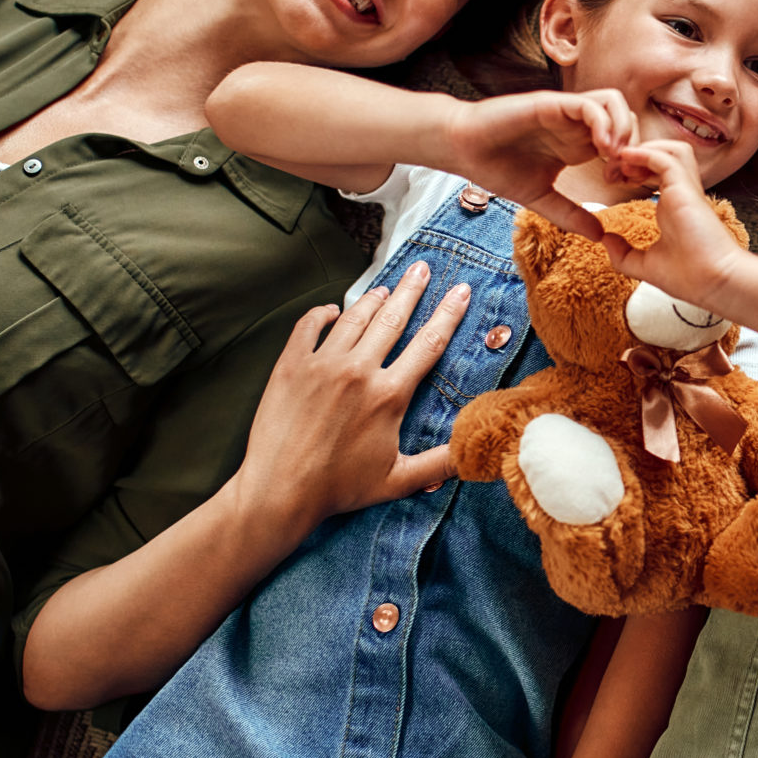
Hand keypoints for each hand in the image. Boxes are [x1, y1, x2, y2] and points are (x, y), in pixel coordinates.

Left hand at [227, 267, 469, 536]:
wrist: (280, 490)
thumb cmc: (340, 488)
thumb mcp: (398, 480)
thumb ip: (441, 463)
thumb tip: (477, 451)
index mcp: (389, 394)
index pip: (428, 344)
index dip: (448, 315)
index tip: (460, 291)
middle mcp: (358, 370)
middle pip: (392, 318)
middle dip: (411, 290)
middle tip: (423, 268)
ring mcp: (321, 364)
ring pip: (354, 318)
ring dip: (372, 299)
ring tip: (385, 286)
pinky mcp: (290, 366)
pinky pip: (308, 327)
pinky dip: (322, 314)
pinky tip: (331, 311)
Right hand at [446, 90, 637, 240]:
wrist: (462, 148)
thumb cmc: (497, 168)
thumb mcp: (541, 198)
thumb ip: (570, 214)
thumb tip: (599, 236)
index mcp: (578, 144)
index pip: (622, 140)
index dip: (630, 161)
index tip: (620, 185)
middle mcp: (576, 125)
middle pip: (627, 118)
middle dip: (633, 145)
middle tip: (620, 172)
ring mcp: (566, 112)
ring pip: (614, 103)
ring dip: (622, 129)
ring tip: (612, 158)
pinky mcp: (552, 104)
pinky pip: (590, 104)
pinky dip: (603, 123)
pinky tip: (599, 148)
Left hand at [600, 140, 750, 312]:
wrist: (713, 283)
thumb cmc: (690, 278)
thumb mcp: (646, 265)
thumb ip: (624, 253)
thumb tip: (605, 240)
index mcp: (674, 206)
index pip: (657, 172)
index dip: (634, 169)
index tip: (613, 181)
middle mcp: (681, 194)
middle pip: (665, 154)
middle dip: (636, 155)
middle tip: (613, 169)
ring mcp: (685, 189)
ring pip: (672, 149)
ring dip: (645, 149)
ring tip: (622, 162)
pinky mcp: (685, 188)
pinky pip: (665, 158)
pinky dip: (645, 153)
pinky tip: (626, 159)